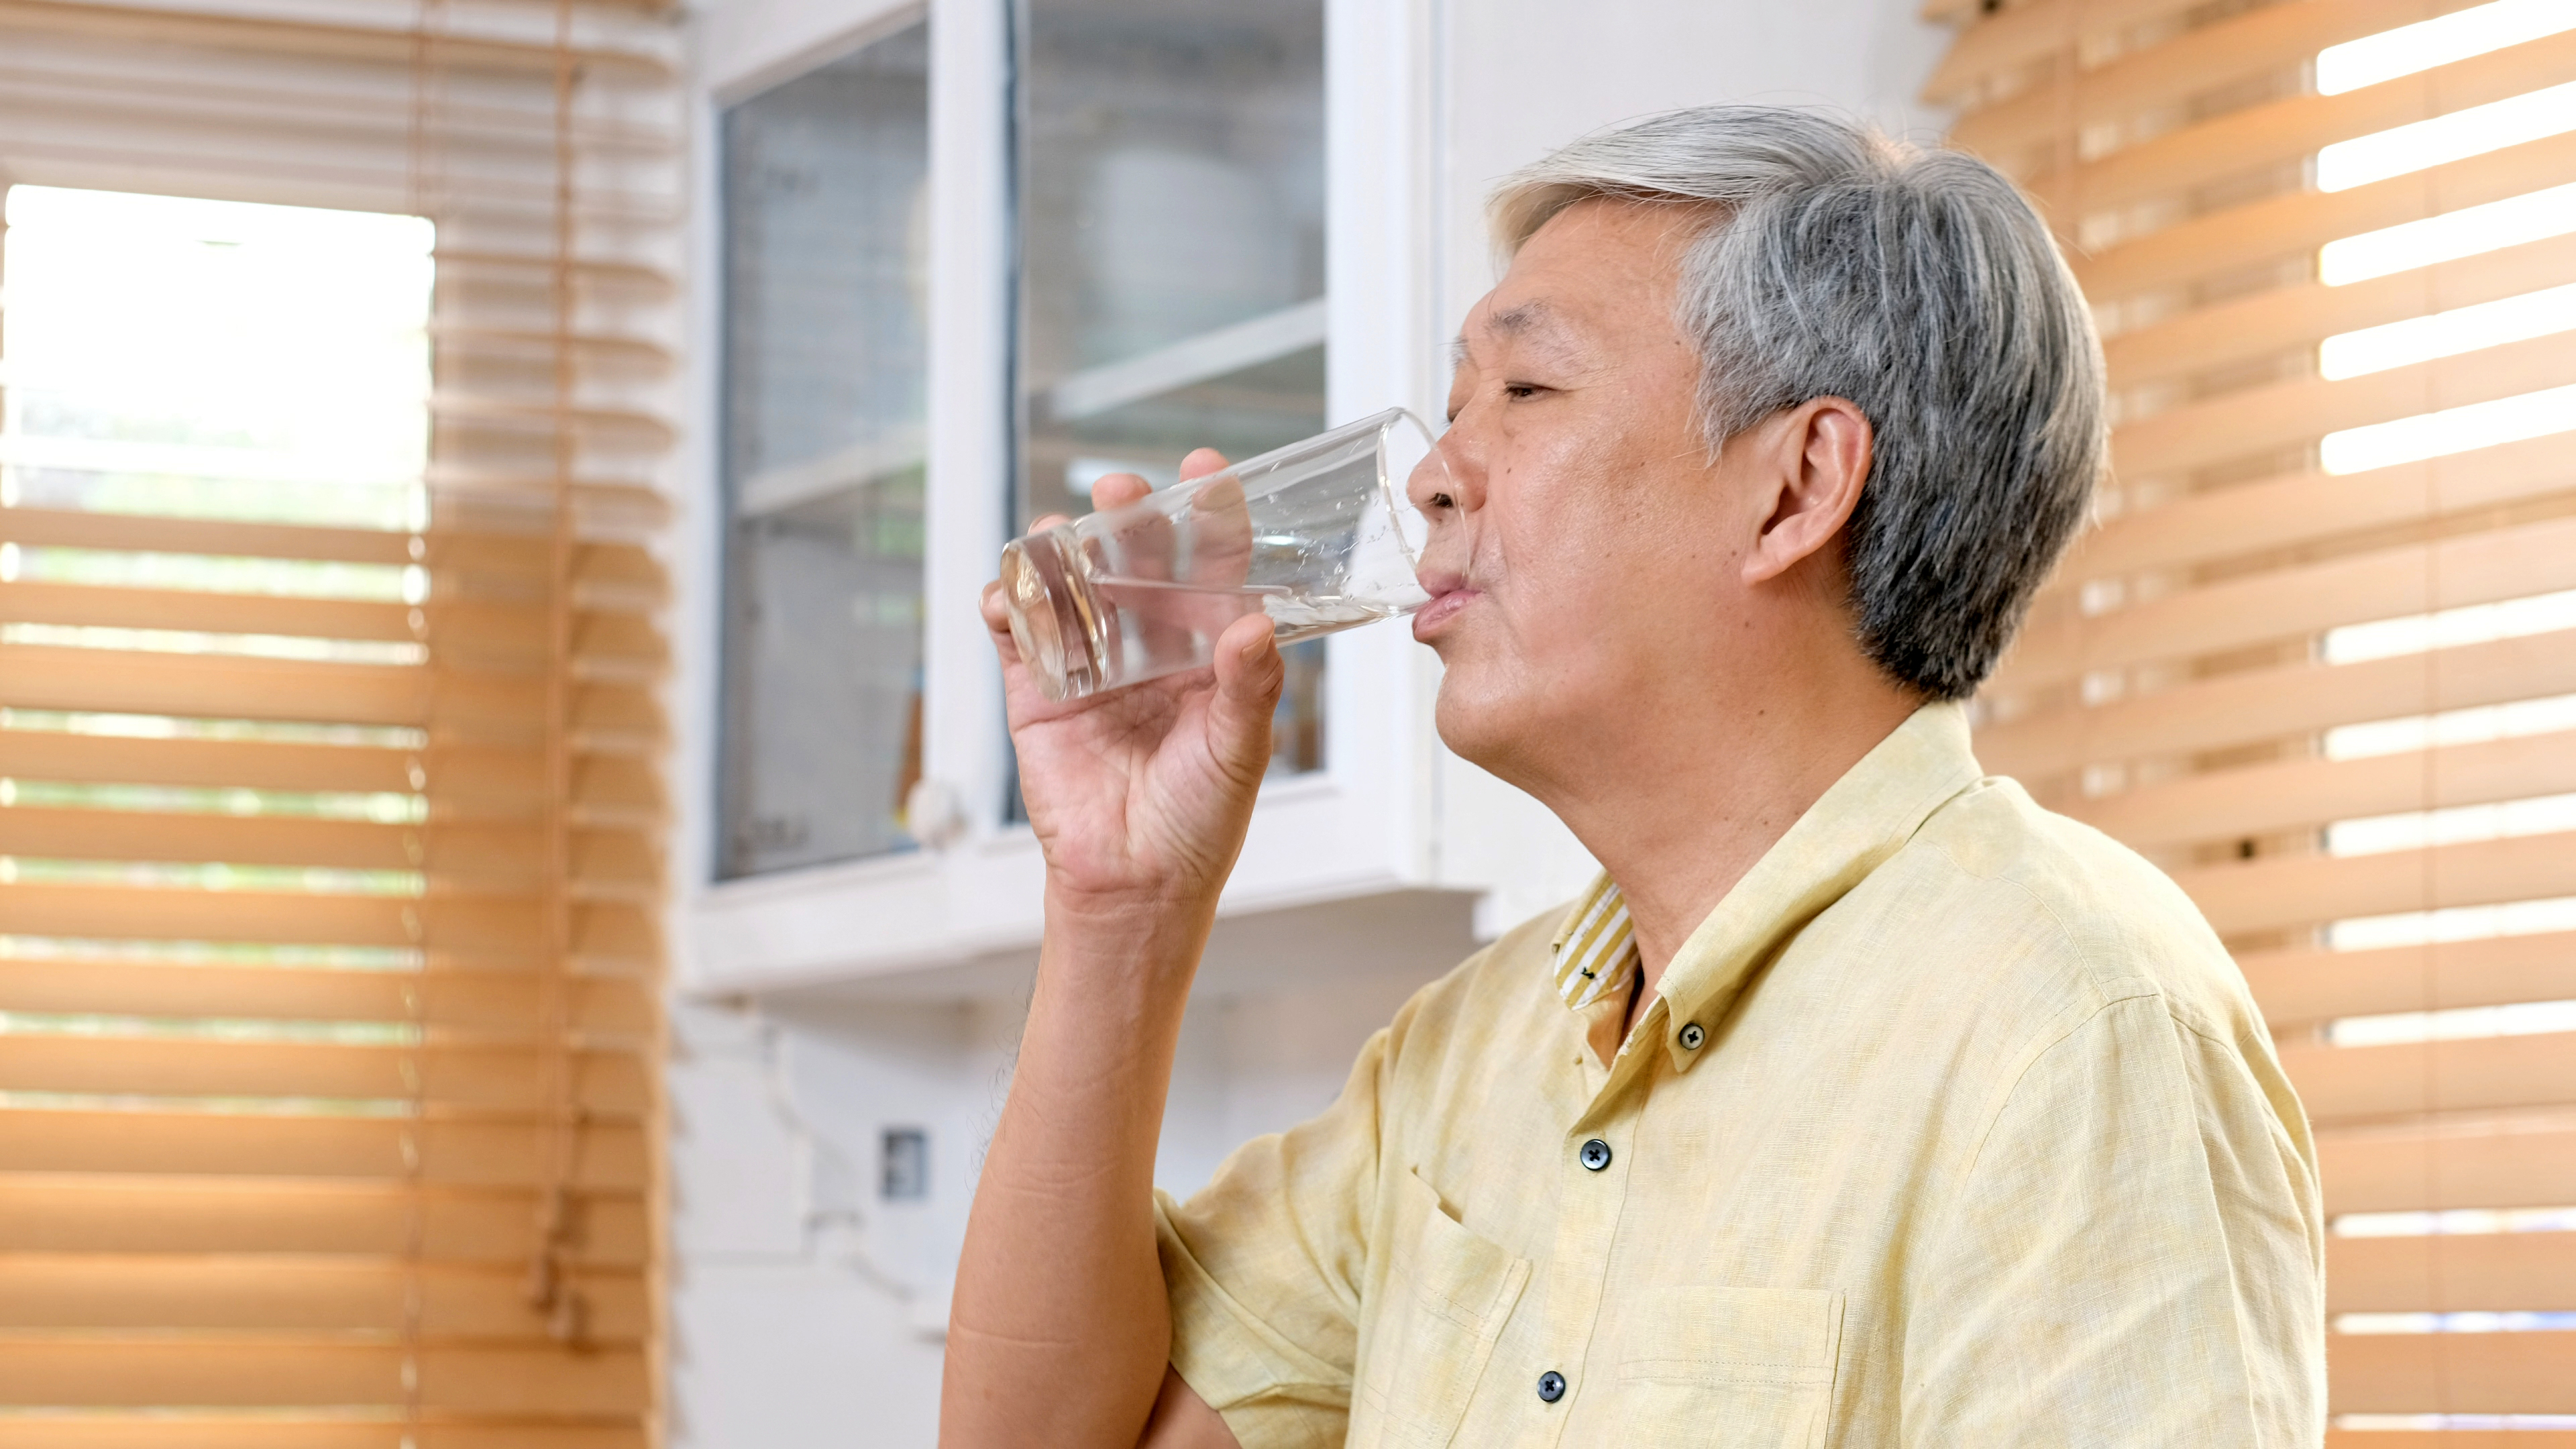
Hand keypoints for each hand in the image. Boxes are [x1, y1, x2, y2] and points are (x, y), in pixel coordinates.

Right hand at [982, 450, 1285, 916]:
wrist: (1134, 884)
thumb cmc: (1199, 821)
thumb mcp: (1239, 751)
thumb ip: (1248, 688)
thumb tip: (1254, 624)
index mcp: (1206, 648)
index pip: (1210, 565)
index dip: (1207, 516)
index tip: (1203, 472)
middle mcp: (1148, 643)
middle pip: (1134, 559)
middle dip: (1126, 518)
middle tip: (1121, 495)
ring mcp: (1088, 661)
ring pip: (1069, 583)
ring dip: (1058, 551)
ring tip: (1056, 536)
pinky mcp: (1036, 690)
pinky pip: (1015, 633)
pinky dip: (1004, 605)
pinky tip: (1006, 596)